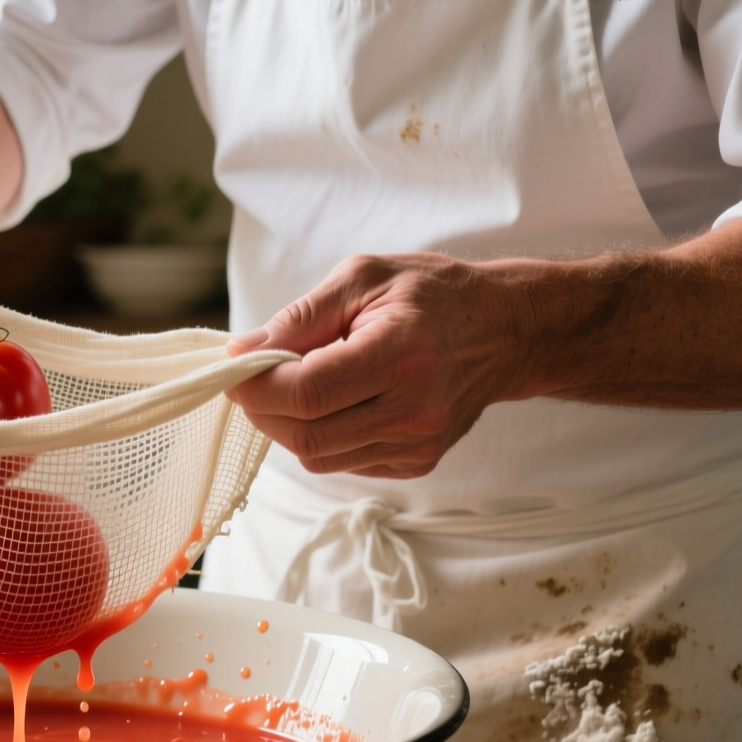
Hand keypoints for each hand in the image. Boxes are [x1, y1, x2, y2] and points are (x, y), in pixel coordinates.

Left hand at [225, 253, 530, 477]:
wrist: (505, 331)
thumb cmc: (432, 296)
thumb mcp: (363, 278)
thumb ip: (300, 317)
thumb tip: (241, 350)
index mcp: (400, 356)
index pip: (305, 392)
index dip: (255, 385)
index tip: (235, 365)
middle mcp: (413, 410)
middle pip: (304, 433)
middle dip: (262, 408)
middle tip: (251, 377)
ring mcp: (417, 444)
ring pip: (316, 455)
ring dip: (287, 424)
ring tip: (295, 383)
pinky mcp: (416, 462)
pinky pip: (341, 461)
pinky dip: (320, 435)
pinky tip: (335, 401)